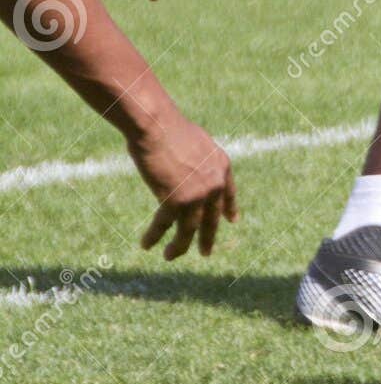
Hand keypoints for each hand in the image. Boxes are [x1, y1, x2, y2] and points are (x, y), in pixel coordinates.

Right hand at [128, 112, 238, 259]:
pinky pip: (165, 225)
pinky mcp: (177, 201)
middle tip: (206, 252)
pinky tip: (147, 244)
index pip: (229, 193)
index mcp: (222, 165)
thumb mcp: (195, 144)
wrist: (156, 126)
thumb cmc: (168, 129)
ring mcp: (198, 195)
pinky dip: (155, 235)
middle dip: (208, 237)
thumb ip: (198, 162)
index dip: (228, 209)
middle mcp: (215, 183)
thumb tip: (192, 173)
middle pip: (212, 218)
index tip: (231, 221)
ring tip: (170, 256)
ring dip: (179, 246)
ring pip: (190, 230)